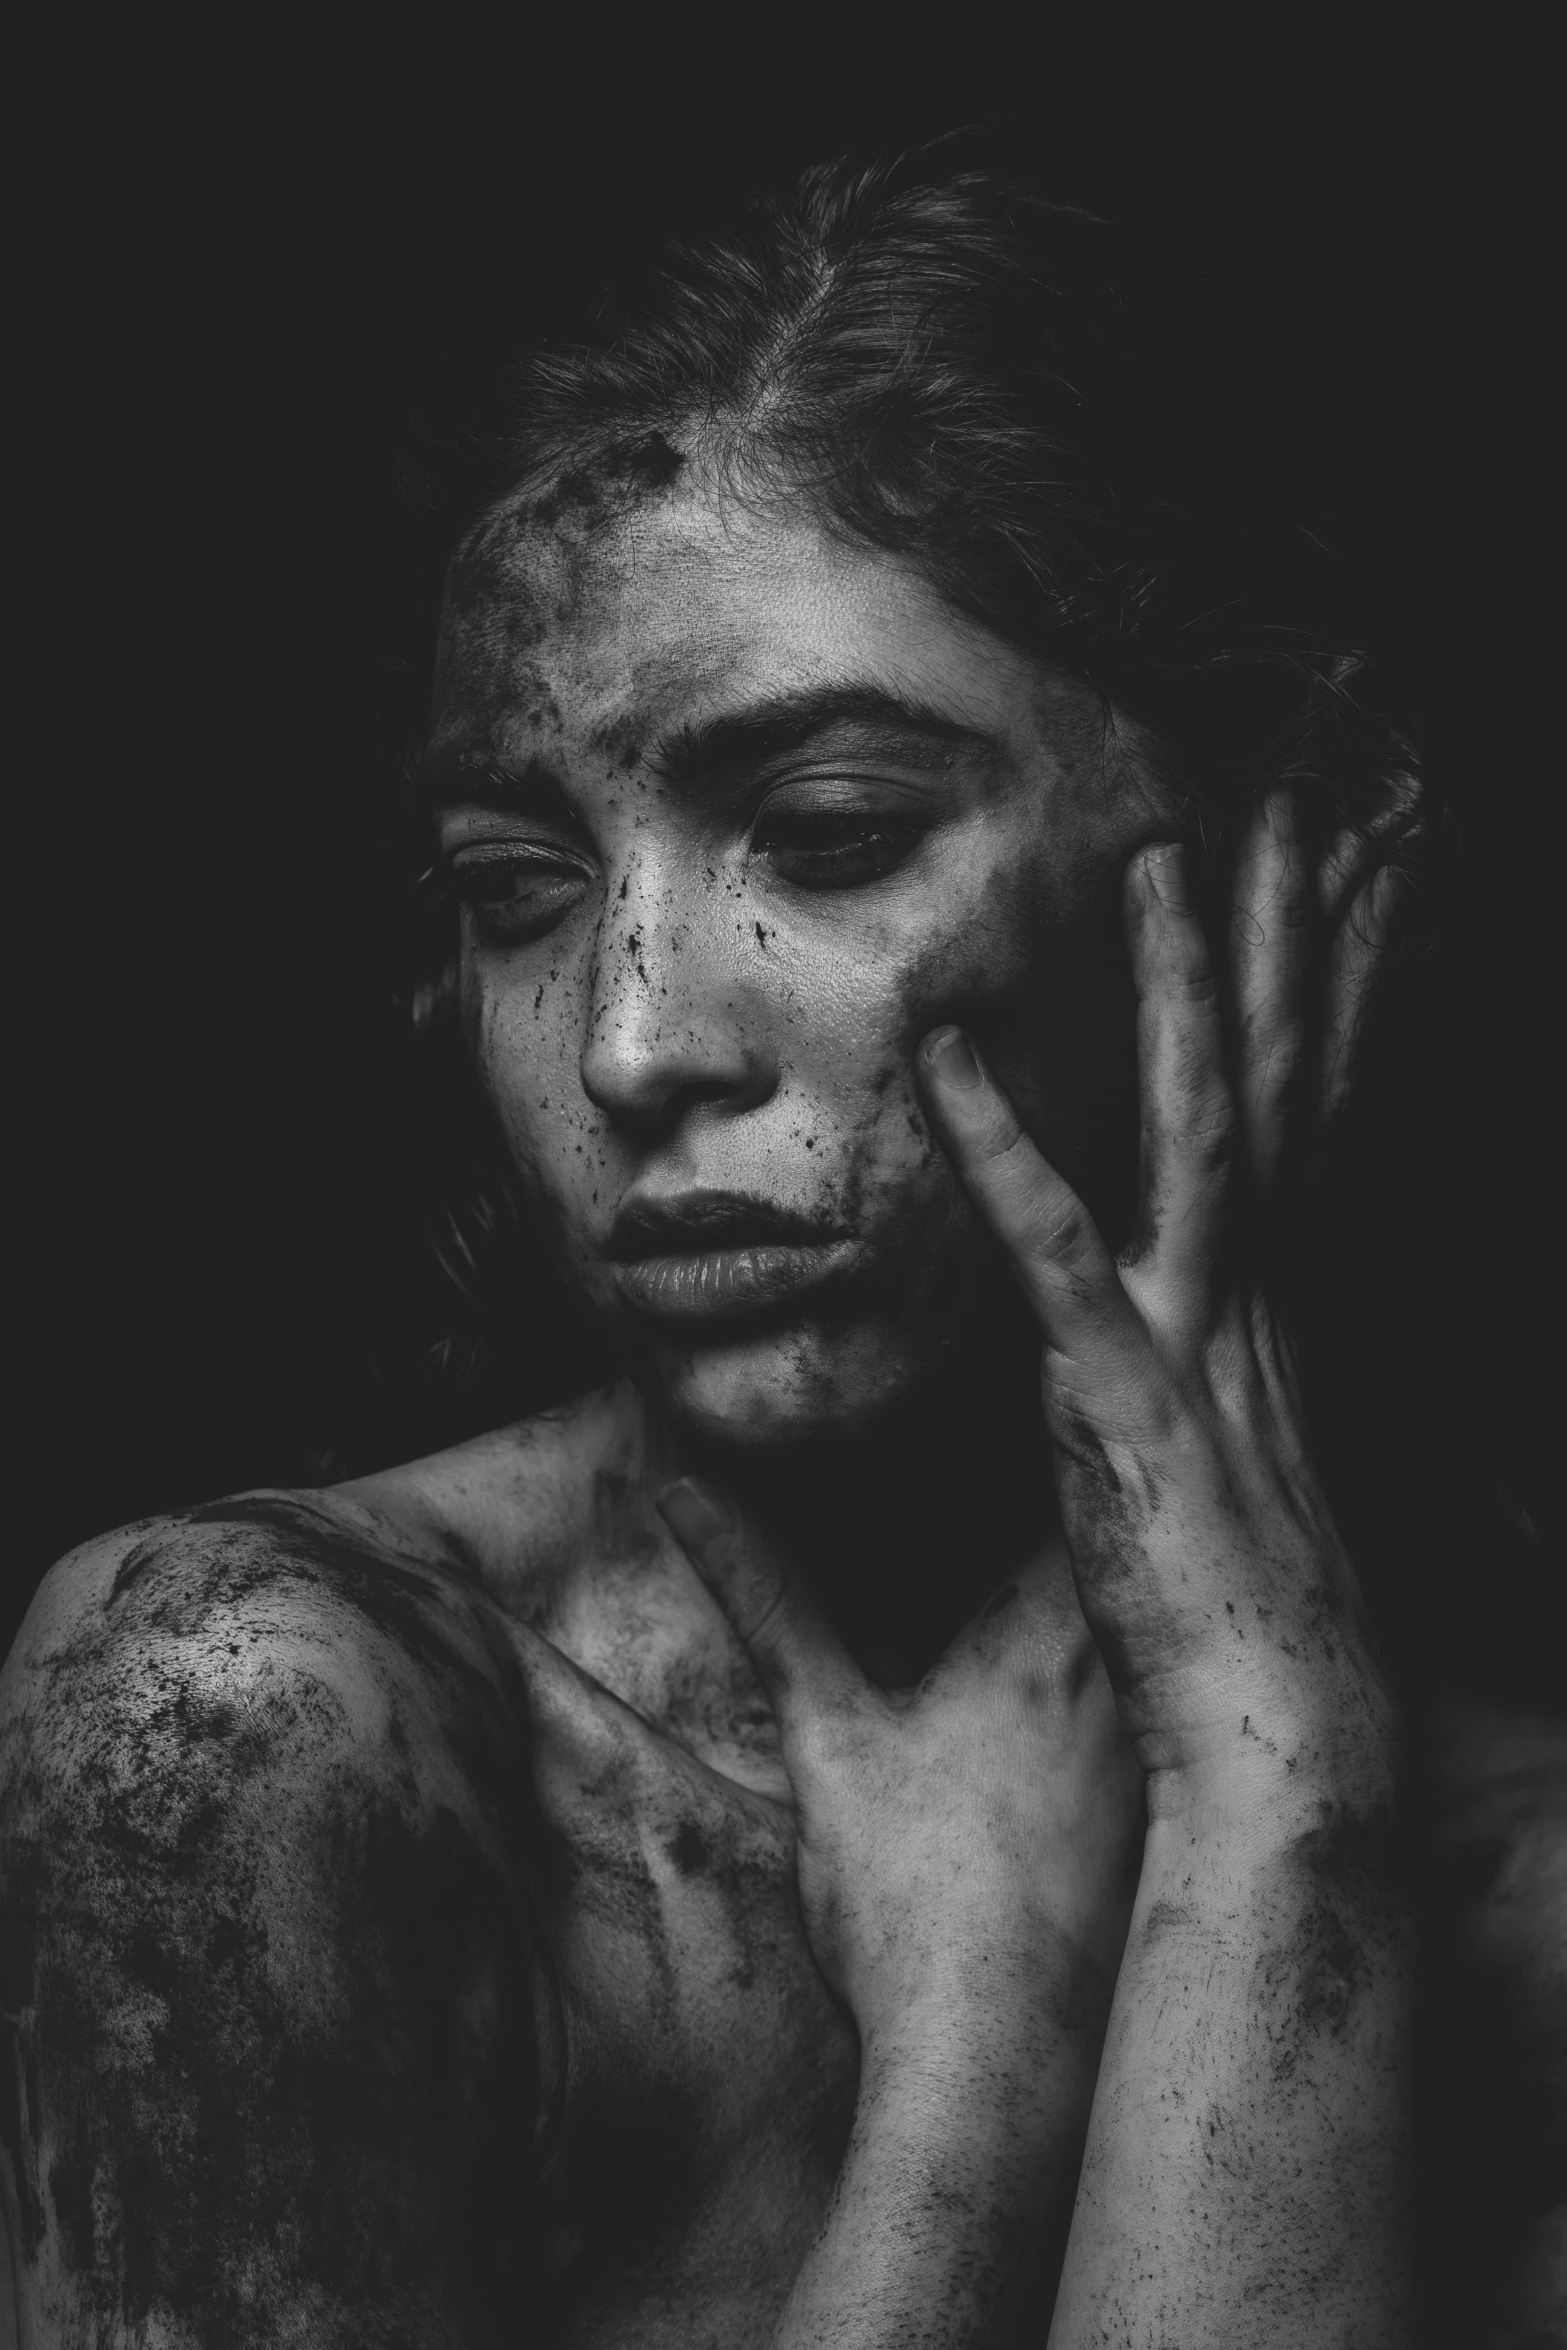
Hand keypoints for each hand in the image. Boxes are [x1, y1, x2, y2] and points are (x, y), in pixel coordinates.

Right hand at [656, 1481, 1141, 2075]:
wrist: (1001, 2071)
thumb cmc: (911, 1905)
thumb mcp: (826, 1735)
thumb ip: (766, 1598)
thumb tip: (685, 1493)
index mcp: (1051, 1627)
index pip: (1075, 1475)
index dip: (1046, 1430)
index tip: (1004, 1414)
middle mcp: (1138, 1669)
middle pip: (1134, 1543)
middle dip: (1083, 1502)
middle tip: (1029, 1480)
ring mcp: (1176, 1741)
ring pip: (1165, 1619)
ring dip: (1128, 1590)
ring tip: (1074, 1574)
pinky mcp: (1188, 1808)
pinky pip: (1183, 1700)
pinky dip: (1151, 1676)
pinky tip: (1087, 1725)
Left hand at [916, 792, 1403, 1804]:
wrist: (1286, 1761)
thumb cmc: (1235, 1656)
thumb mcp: (1197, 1509)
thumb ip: (1149, 1424)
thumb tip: (1146, 1373)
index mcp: (1259, 1332)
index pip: (1286, 1135)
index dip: (1301, 1015)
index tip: (1318, 907)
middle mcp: (1245, 1315)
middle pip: (1271, 1095)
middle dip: (1283, 950)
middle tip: (1284, 816)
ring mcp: (1194, 1352)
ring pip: (1194, 1135)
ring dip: (1181, 992)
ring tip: (1162, 861)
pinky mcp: (1120, 1410)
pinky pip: (1053, 1258)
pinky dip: (1001, 1151)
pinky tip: (952, 1055)